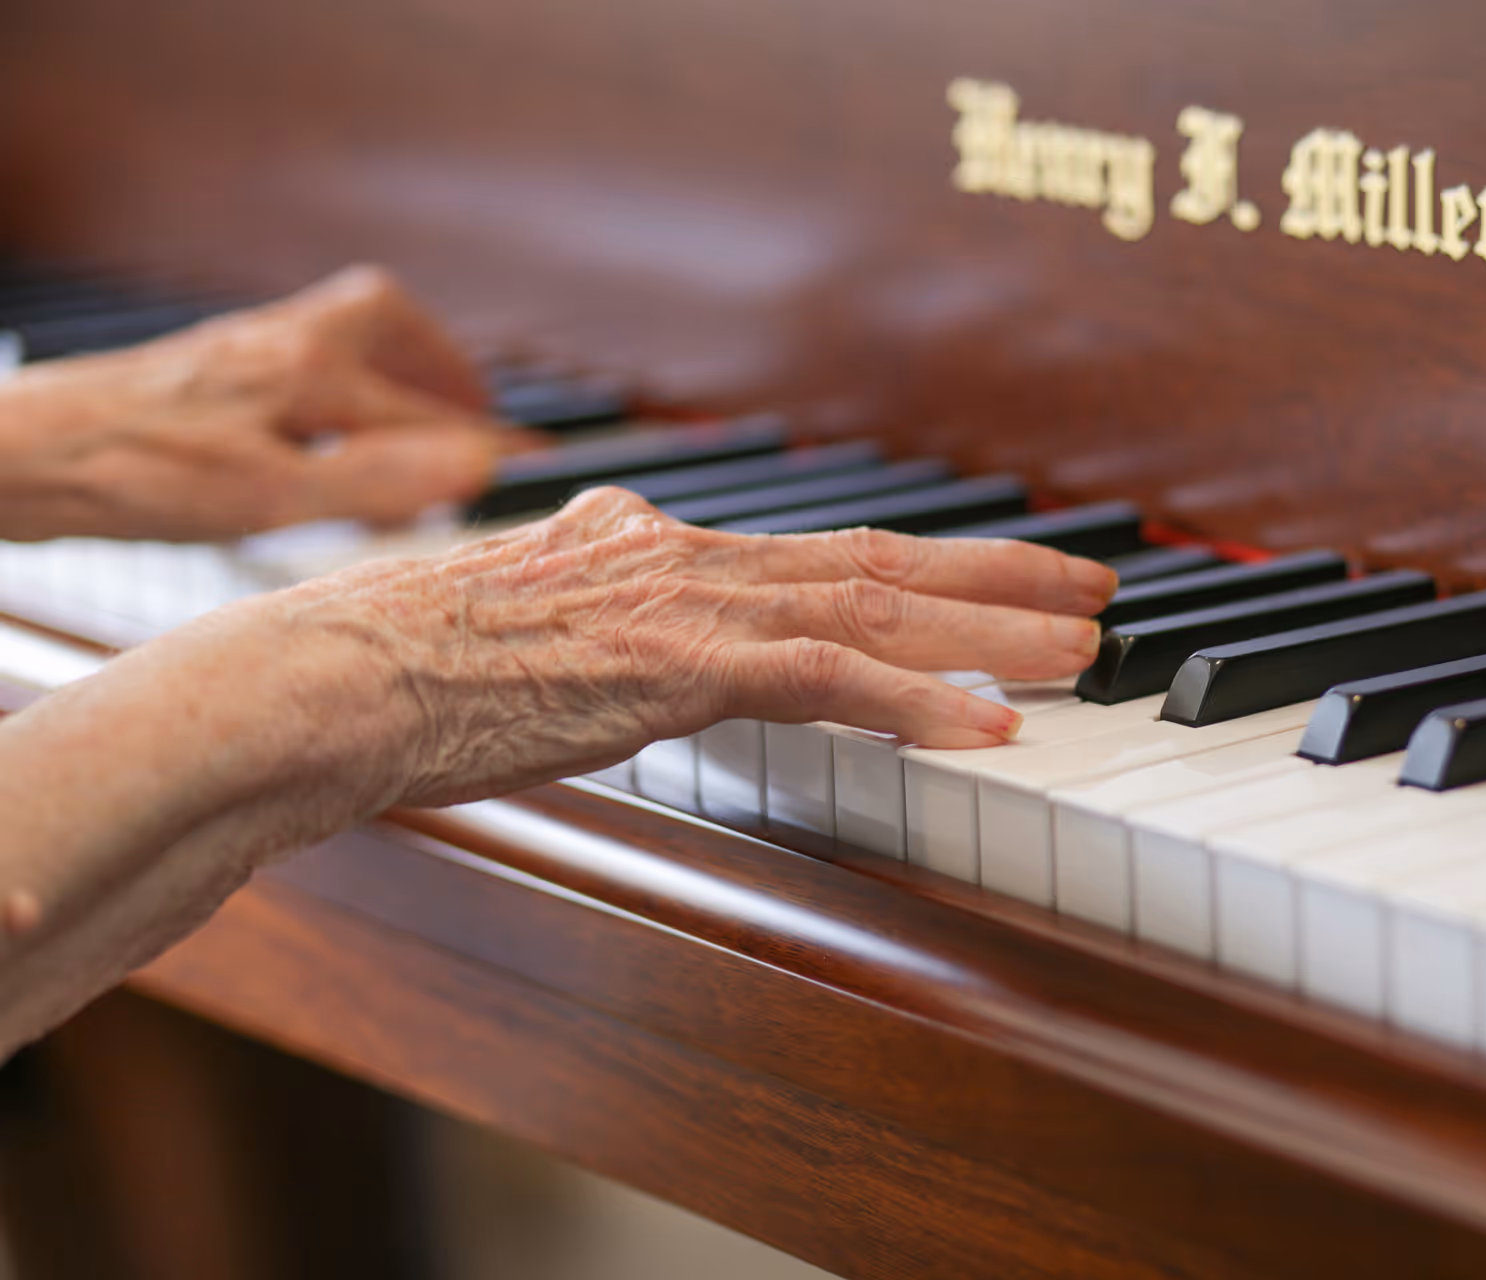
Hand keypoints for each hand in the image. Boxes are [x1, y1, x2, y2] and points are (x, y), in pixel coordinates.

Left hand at [0, 266, 507, 541]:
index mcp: (309, 372)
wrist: (25, 455)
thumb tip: (473, 465)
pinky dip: (339, 380)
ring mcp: (241, 349)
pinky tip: (327, 429)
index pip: (422, 409)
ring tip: (414, 416)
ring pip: (338, 331)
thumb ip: (378, 479)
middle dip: (439, 359)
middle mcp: (281, 343)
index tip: (533, 462)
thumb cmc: (136, 477)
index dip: (483, 441)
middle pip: (384, 321)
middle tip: (473, 406)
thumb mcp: (271, 497)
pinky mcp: (208, 368)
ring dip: (388, 362)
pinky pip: (300, 354)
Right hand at [256, 488, 1119, 808]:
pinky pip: (828, 679)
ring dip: (991, 632)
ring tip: (1081, 650)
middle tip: (1094, 592)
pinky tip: (992, 725)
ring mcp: (688, 602)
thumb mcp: (526, 610)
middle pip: (881, 563)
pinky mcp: (675, 663)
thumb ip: (601, 590)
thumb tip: (632, 574)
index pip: (833, 550)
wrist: (330, 677)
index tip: (1014, 574)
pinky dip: (918, 700)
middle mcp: (692, 555)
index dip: (940, 563)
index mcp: (663, 545)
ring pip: (877, 607)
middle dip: (1001, 579)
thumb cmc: (410, 663)